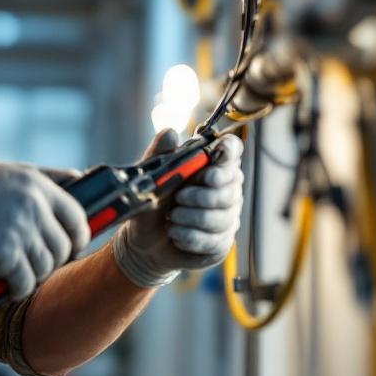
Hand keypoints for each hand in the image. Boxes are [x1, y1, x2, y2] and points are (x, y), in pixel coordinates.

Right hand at [0, 163, 91, 297]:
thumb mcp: (8, 173)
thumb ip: (42, 180)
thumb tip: (76, 180)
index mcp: (38, 184)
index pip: (77, 215)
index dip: (78, 235)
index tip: (71, 246)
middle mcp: (35, 206)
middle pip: (65, 245)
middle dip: (56, 260)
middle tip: (40, 265)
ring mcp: (21, 230)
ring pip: (47, 266)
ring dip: (35, 275)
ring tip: (20, 275)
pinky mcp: (5, 255)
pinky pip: (26, 282)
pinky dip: (19, 289)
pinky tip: (9, 287)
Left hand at [111, 129, 244, 287]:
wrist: (143, 242)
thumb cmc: (152, 205)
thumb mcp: (149, 179)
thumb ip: (158, 155)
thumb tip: (169, 133)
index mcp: (210, 166)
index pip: (232, 150)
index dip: (229, 149)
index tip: (219, 152)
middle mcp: (225, 189)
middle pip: (230, 187)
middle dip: (201, 194)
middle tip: (179, 197)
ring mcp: (227, 216)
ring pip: (222, 216)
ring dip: (191, 217)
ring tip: (171, 217)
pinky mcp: (222, 242)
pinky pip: (214, 239)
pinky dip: (189, 236)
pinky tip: (175, 233)